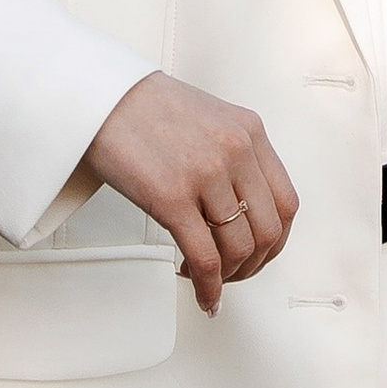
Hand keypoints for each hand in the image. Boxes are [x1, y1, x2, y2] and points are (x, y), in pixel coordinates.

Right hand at [83, 73, 297, 313]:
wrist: (100, 96)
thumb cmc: (146, 107)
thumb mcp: (211, 118)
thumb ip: (234, 155)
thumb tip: (241, 206)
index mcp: (249, 131)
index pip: (286, 202)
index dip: (276, 240)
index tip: (260, 254)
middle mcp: (235, 150)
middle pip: (268, 230)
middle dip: (253, 264)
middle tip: (233, 274)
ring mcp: (206, 174)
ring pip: (238, 248)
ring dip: (228, 277)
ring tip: (207, 279)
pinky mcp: (172, 197)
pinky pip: (205, 258)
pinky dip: (207, 286)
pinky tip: (200, 292)